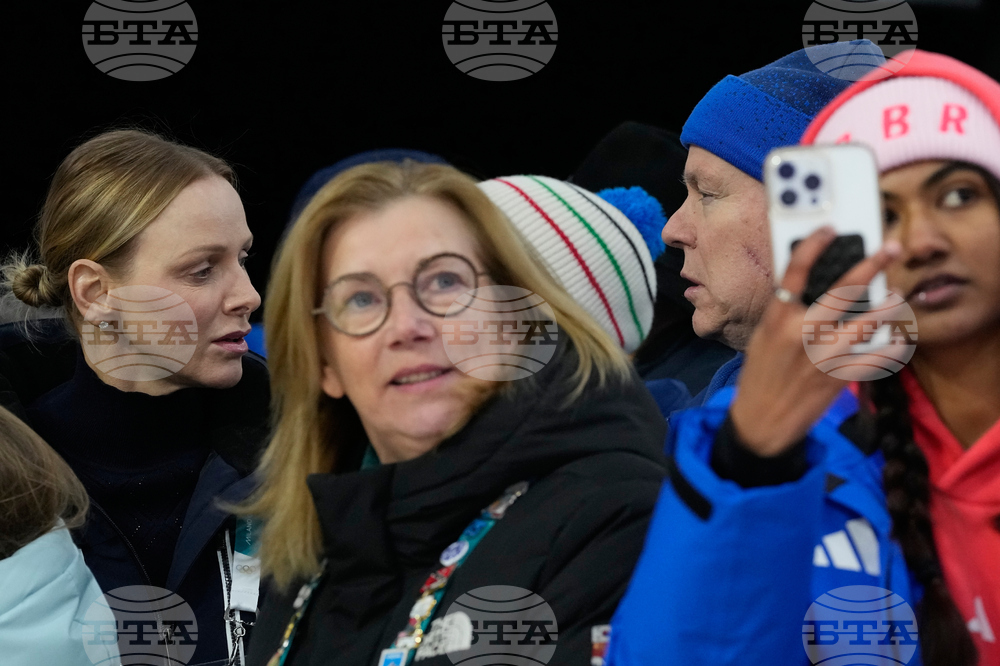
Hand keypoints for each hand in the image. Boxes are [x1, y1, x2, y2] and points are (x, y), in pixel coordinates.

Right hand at [729, 227, 900, 456]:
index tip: (830, 230)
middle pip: (841, 291)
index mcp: (777, 320)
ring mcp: (824, 355)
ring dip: (887, 306)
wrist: (762, 422)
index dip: (814, 246)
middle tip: (890, 248)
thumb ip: (785, 312)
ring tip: (896, 295)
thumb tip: (811, 286)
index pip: (795, 272)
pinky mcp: (840, 377)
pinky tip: (897, 337)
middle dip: (870, 266)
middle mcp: (801, 333)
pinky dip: (890, 346)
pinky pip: (874, 357)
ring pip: (866, 322)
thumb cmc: (761, 376)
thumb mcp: (763, 337)